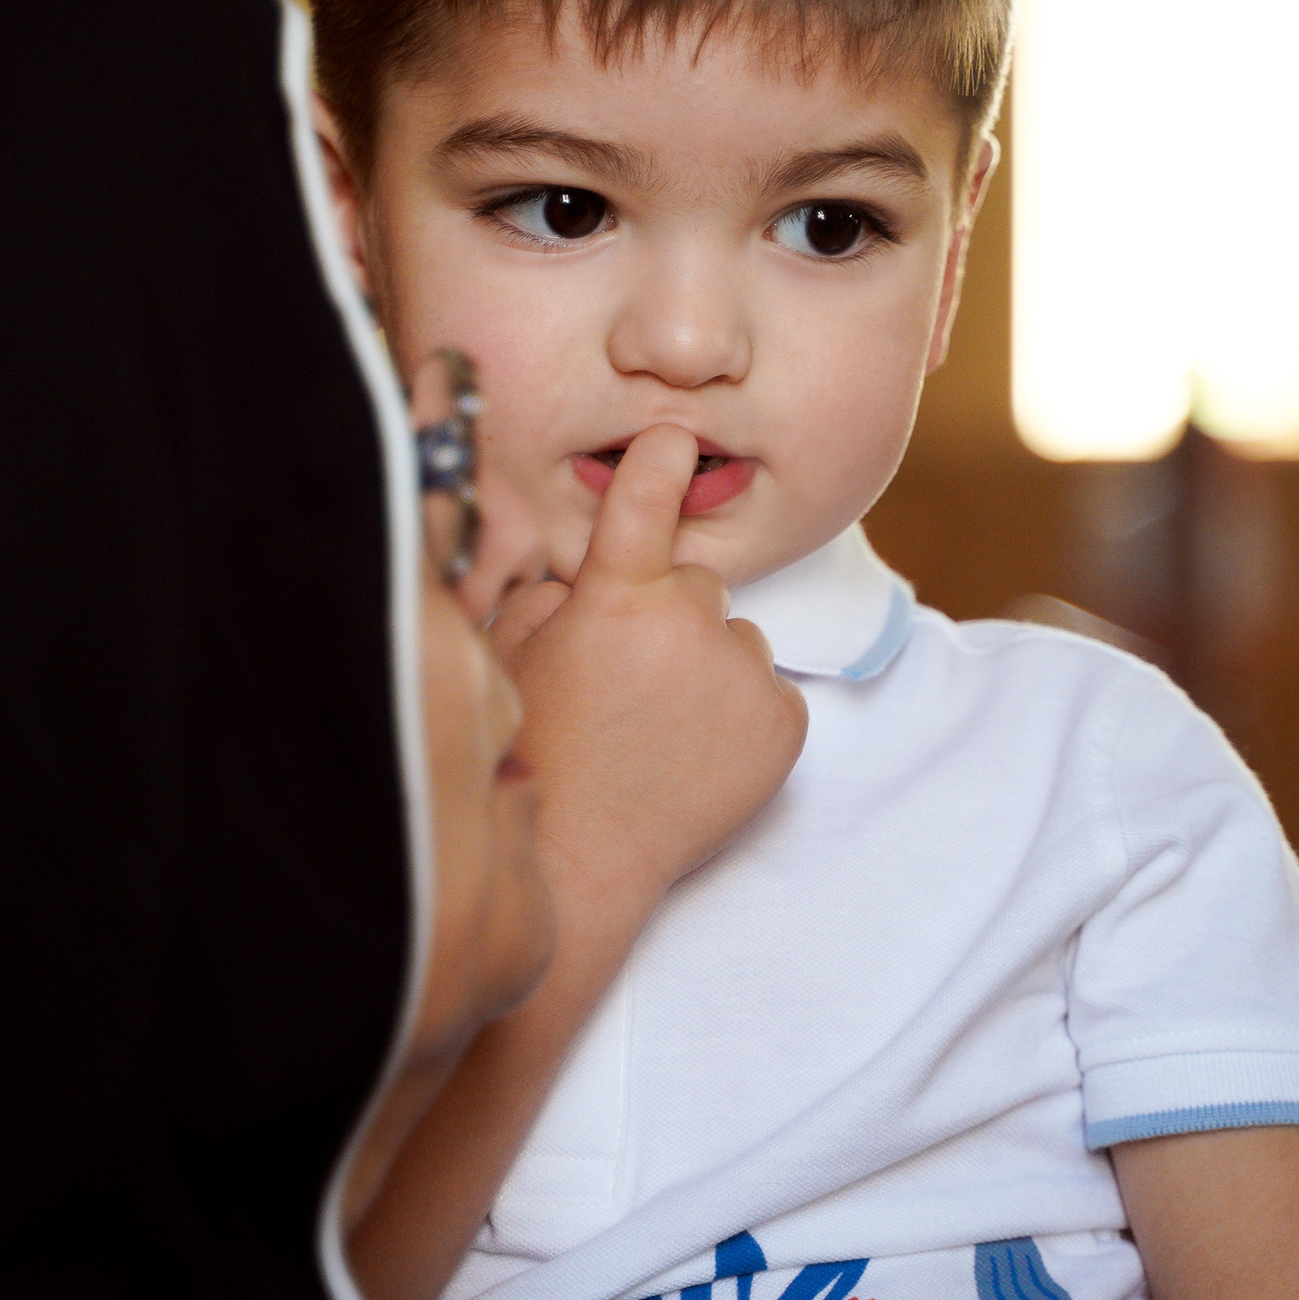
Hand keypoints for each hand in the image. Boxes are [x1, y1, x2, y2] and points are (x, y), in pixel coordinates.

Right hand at [487, 423, 807, 903]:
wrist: (580, 862)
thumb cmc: (534, 755)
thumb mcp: (512, 656)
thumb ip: (553, 595)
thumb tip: (585, 574)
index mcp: (616, 597)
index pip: (646, 500)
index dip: (661, 461)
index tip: (676, 437)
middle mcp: (691, 622)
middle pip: (696, 584)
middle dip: (669, 615)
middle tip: (628, 681)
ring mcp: (745, 675)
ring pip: (735, 641)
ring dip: (707, 667)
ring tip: (659, 729)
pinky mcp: (786, 726)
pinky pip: (768, 693)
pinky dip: (742, 715)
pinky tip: (695, 754)